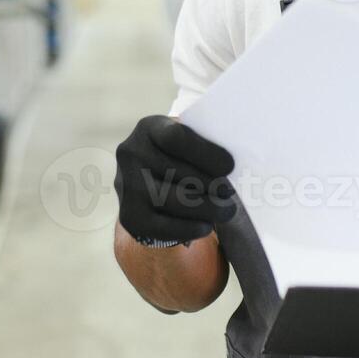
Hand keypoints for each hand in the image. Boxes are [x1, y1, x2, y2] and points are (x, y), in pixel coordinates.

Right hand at [115, 115, 235, 244]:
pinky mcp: (130, 216)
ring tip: (226, 210)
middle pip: (177, 172)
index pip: (176, 138)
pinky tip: (206, 227)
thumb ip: (204, 145)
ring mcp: (127, 186)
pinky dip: (188, 228)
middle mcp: (131, 154)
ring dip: (206, 208)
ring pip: (173, 200)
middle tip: (231, 194)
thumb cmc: (178, 157)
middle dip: (211, 185)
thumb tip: (230, 169)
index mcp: (148, 128)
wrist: (147, 183)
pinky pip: (162, 227)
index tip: (231, 166)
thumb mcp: (186, 141)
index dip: (206, 153)